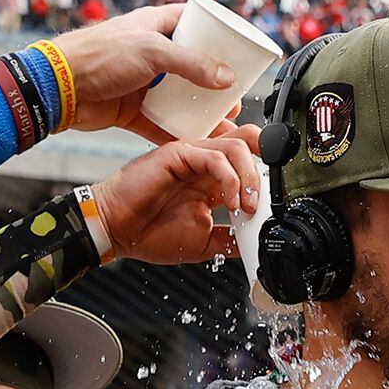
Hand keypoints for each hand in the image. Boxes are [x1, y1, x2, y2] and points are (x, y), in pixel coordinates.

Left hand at [52, 4, 248, 144]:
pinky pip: (160, 122)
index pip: (196, 24)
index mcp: (155, 25)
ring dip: (198, 110)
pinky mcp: (131, 109)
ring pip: (178, 96)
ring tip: (222, 124)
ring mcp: (141, 82)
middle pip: (191, 65)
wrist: (59, 87)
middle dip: (214, 82)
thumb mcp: (152, 51)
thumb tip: (226, 78)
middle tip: (235, 96)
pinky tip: (195, 142)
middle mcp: (150, 52)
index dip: (218, 35)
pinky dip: (176, 131)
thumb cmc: (98, 55)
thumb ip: (192, 63)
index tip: (240, 51)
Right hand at [93, 129, 262, 265]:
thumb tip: (251, 246)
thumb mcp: (202, 242)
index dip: (265, 179)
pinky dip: (229, 179)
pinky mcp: (178, 153)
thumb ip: (227, 239)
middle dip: (266, 165)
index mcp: (211, 181)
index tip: (271, 206)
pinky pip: (214, 156)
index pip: (249, 163)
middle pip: (248, 143)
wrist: (117, 231)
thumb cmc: (149, 233)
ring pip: (237, 146)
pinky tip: (228, 201)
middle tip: (264, 199)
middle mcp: (204, 164)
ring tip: (246, 206)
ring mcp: (191, 156)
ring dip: (249, 177)